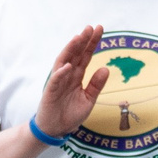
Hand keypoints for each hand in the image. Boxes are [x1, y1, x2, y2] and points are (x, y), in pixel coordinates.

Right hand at [33, 23, 108, 138]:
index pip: (85, 55)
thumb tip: (106, 68)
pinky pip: (55, 80)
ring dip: (70, 50)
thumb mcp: (88, 100)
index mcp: (77, 76)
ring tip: (78, 38)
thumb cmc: (70, 114)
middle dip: (82, 41)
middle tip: (91, 27)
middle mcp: (67, 75)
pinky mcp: (51, 92)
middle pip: (75, 54)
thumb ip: (96, 85)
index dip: (92, 43)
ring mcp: (58, 82)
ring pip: (64, 62)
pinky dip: (61, 73)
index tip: (99, 29)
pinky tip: (68, 65)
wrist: (55, 129)